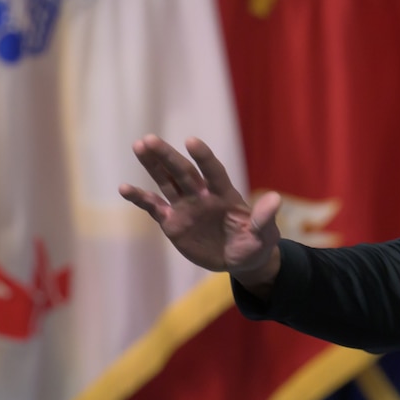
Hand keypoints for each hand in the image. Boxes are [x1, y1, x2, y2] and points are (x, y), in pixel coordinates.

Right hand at [119, 135, 281, 289]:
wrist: (241, 259)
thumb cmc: (256, 244)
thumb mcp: (264, 235)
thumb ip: (265, 218)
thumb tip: (275, 199)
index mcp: (225, 194)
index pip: (213, 172)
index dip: (203, 157)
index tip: (191, 141)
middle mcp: (203, 195)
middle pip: (183, 172)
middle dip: (167, 156)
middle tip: (148, 140)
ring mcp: (186, 206)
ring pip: (167, 182)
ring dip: (152, 166)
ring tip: (139, 147)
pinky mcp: (173, 222)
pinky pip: (154, 207)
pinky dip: (140, 198)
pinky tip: (124, 188)